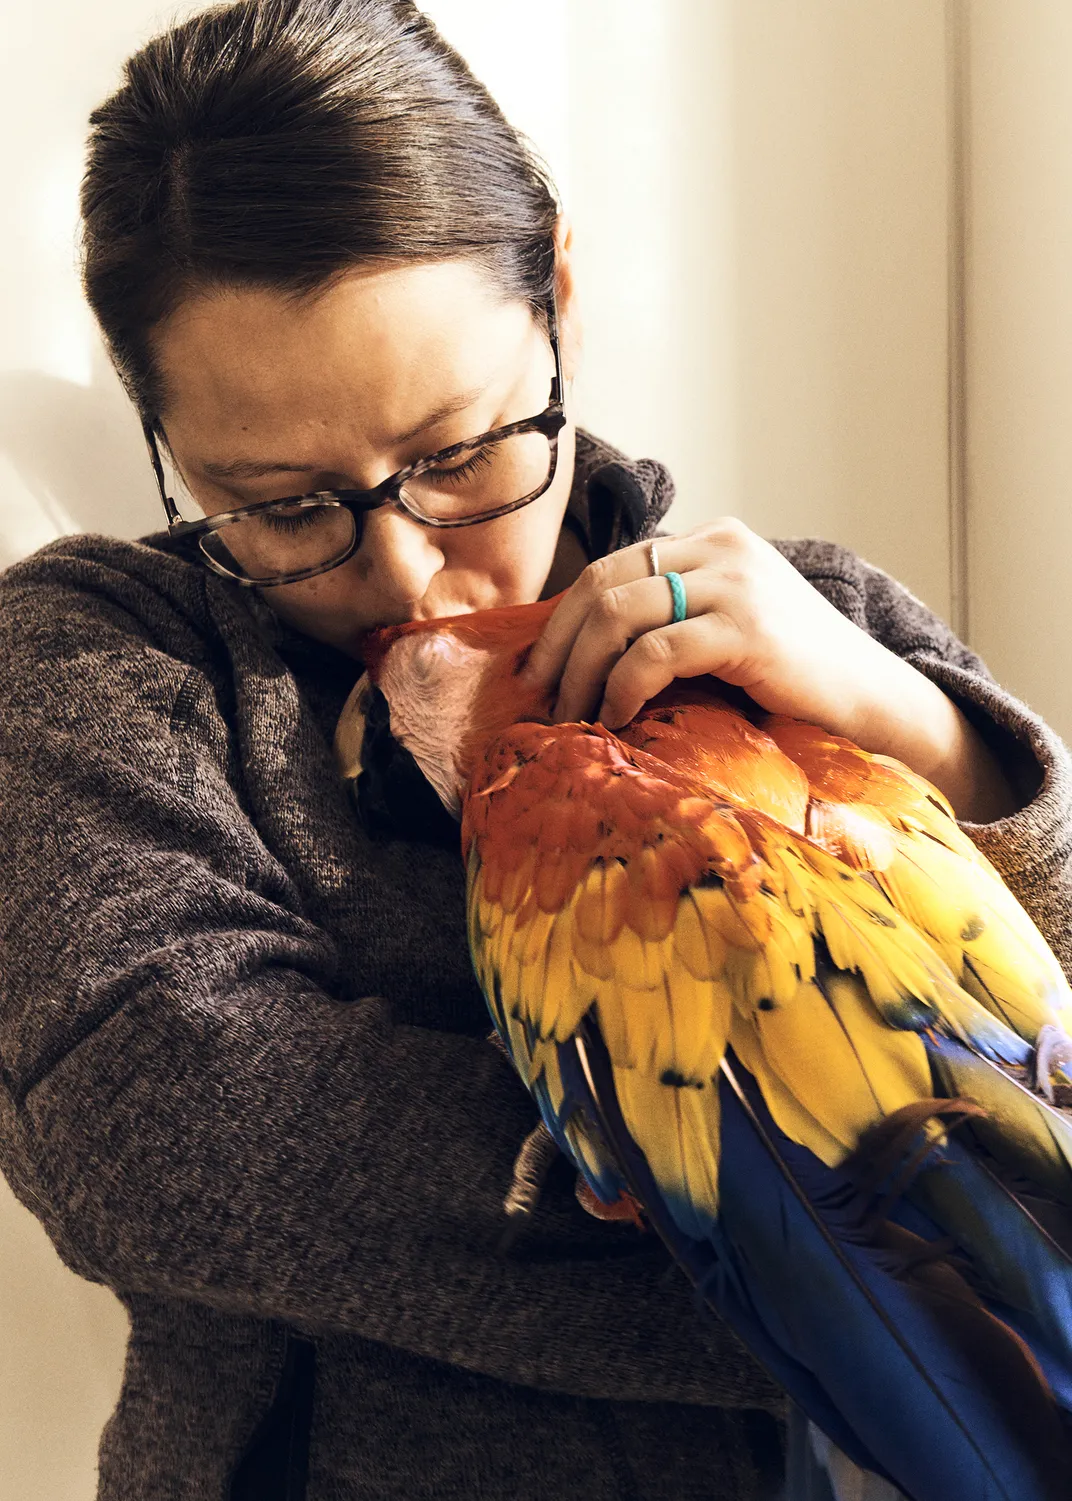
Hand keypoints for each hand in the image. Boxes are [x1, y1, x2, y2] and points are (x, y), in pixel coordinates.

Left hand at [523, 518, 1017, 821]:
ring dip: (582, 671)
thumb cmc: (796, 678)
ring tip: (572, 713)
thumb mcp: (728, 627)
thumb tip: (587, 652)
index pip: (613, 566)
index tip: (539, 666)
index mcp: (713, 540)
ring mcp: (735, 583)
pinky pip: (654, 653)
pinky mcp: (746, 628)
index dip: (564, 617)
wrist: (872, 701)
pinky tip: (616, 717)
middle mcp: (721, 548)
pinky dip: (622, 688)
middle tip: (538, 693)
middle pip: (604, 583)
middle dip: (559, 643)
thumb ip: (675, 617)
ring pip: (619, 614)